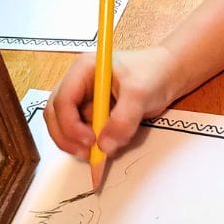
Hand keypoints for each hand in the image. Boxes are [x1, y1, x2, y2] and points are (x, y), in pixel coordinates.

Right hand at [45, 46, 176, 160]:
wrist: (168, 75)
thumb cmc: (154, 73)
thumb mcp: (140, 94)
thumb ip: (122, 120)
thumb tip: (105, 147)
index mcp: (82, 70)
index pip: (62, 100)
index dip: (70, 124)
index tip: (90, 141)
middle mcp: (77, 83)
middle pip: (55, 114)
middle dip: (67, 137)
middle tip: (88, 154)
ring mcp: (83, 98)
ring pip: (64, 125)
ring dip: (74, 143)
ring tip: (96, 154)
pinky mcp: (91, 112)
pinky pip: (79, 131)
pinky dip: (86, 144)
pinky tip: (103, 148)